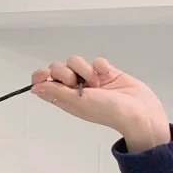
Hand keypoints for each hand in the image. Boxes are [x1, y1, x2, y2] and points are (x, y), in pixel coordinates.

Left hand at [30, 56, 170, 151]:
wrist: (137, 111)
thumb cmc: (107, 111)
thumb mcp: (77, 102)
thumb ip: (55, 92)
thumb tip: (34, 88)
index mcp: (64, 98)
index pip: (44, 83)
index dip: (41, 76)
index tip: (45, 73)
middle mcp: (74, 89)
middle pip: (58, 69)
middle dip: (67, 73)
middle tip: (78, 84)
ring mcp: (89, 79)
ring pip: (77, 62)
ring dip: (86, 70)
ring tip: (97, 82)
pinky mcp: (105, 72)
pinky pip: (97, 60)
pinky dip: (101, 66)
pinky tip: (108, 75)